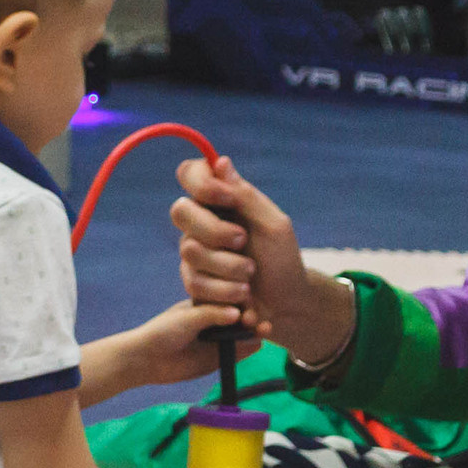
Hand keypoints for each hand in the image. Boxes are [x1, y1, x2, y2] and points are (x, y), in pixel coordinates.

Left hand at [121, 301, 260, 388]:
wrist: (147, 359)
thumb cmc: (163, 331)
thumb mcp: (188, 317)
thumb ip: (212, 314)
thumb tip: (238, 314)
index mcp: (206, 304)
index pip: (230, 298)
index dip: (243, 299)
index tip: (250, 299)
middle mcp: (215, 320)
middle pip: (241, 316)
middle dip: (251, 315)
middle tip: (256, 318)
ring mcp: (218, 340)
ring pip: (243, 334)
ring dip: (255, 331)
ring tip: (265, 329)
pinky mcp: (219, 358)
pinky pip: (239, 352)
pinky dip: (249, 348)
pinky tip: (258, 343)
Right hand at [171, 155, 353, 364]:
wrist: (286, 305)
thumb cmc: (283, 260)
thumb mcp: (273, 225)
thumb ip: (246, 196)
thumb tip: (220, 162)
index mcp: (221, 201)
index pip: (190, 174)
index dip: (202, 183)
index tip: (228, 199)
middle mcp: (202, 222)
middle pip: (180, 211)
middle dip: (215, 230)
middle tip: (243, 241)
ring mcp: (194, 253)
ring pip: (189, 251)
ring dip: (228, 266)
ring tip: (251, 275)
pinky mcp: (194, 282)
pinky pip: (195, 282)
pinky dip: (225, 291)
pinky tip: (244, 296)